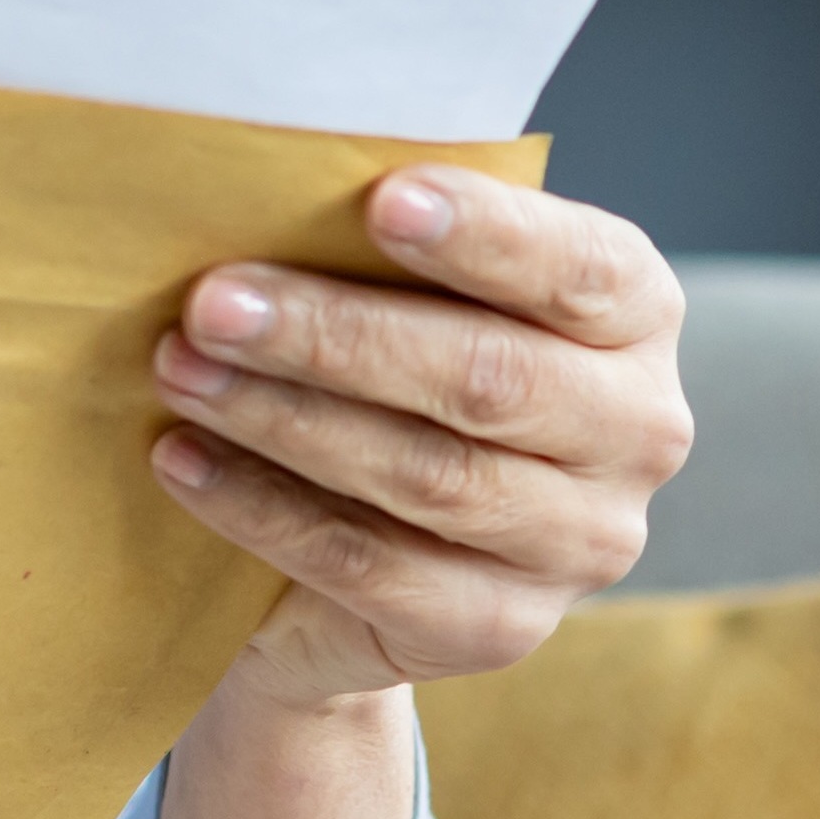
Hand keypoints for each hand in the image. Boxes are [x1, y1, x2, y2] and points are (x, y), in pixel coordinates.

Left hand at [146, 167, 696, 708]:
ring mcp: (582, 543)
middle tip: (212, 301)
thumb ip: (388, 249)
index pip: (580, 268)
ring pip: (428, 475)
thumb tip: (269, 190)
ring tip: (181, 370)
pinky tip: (183, 459)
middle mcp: (638, 432)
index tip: (382, 201)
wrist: (368, 563)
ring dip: (285, 417)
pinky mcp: (504, 628)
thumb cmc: (390, 372)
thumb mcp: (412, 294)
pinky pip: (371, 566)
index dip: (487, 234)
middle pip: (489, 378)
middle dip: (338, 335)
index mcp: (636, 315)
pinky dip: (264, 508)